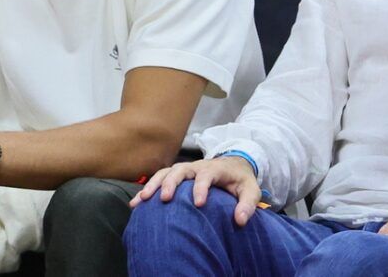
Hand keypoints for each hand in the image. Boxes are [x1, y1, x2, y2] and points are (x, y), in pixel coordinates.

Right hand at [129, 156, 260, 226]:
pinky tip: (137, 202)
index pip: (206, 175)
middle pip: (180, 170)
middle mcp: (196, 167)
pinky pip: (159, 179)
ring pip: (165, 173)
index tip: (199, 204)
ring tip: (143, 199)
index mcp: (214, 168)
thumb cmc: (240, 180)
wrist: (233, 165)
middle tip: (165, 199)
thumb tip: (239, 221)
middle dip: (171, 184)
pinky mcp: (176, 176)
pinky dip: (148, 188)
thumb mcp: (251, 190)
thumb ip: (248, 204)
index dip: (201, 188)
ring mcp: (184, 170)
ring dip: (153, 184)